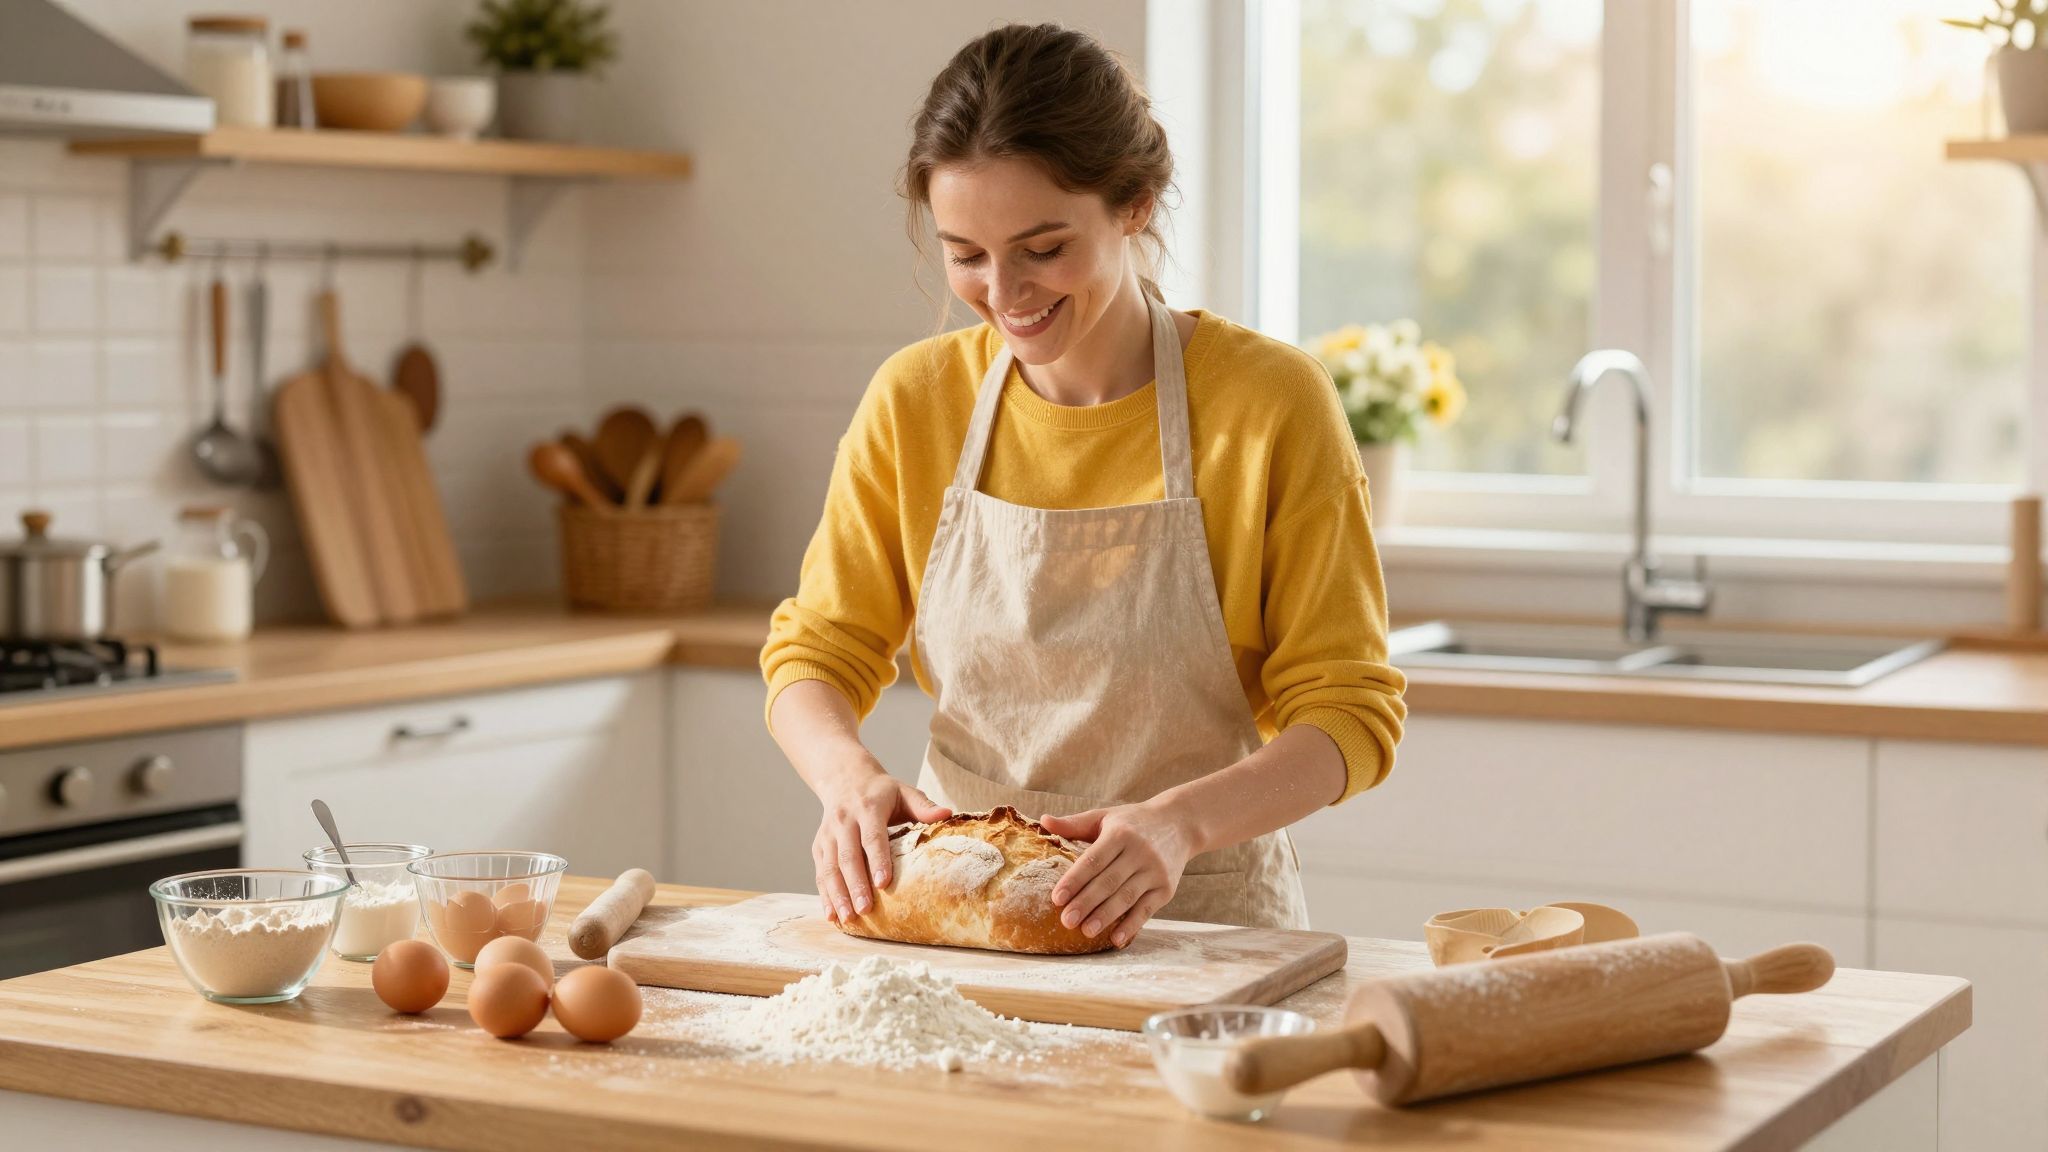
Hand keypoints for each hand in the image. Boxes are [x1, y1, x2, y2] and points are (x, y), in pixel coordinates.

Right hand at [812, 767, 949, 922]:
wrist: (845, 779)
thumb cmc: (882, 792)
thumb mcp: (904, 792)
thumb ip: (923, 806)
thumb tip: (948, 813)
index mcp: (868, 808)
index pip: (872, 837)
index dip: (877, 860)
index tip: (884, 884)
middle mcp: (844, 821)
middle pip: (848, 856)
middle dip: (856, 885)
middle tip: (865, 910)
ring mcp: (828, 835)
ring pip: (830, 867)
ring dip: (837, 894)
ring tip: (848, 918)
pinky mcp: (818, 846)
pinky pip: (820, 873)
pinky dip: (825, 895)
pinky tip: (832, 915)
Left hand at [1038, 800, 1195, 947]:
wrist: (1180, 824)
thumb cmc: (1133, 822)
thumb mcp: (1105, 816)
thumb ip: (1074, 823)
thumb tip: (1043, 821)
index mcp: (1120, 833)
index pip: (1093, 860)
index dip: (1074, 880)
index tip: (1056, 898)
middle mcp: (1140, 852)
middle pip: (1109, 881)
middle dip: (1086, 902)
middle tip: (1066, 921)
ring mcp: (1155, 872)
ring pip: (1127, 897)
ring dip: (1106, 916)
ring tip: (1086, 931)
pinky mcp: (1166, 888)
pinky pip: (1146, 909)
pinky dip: (1132, 925)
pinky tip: (1116, 938)